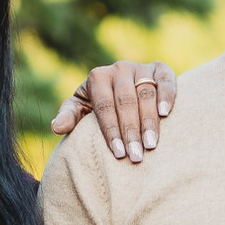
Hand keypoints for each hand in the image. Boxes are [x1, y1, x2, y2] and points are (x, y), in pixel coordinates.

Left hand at [52, 60, 177, 158]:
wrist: (124, 88)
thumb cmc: (98, 105)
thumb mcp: (81, 109)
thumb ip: (69, 116)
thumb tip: (57, 128)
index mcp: (98, 77)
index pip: (104, 106)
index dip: (111, 131)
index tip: (119, 154)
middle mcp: (119, 68)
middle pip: (126, 102)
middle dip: (131, 131)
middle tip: (136, 156)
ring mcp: (141, 67)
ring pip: (146, 94)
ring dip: (149, 121)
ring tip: (151, 145)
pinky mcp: (160, 69)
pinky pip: (166, 80)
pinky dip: (167, 95)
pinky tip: (165, 114)